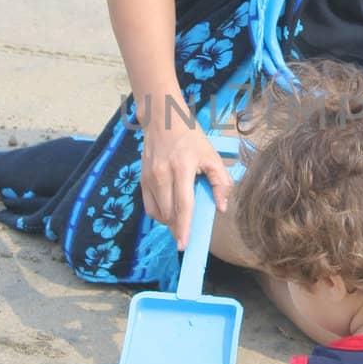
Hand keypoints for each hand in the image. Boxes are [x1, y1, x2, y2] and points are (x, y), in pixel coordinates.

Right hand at [139, 114, 233, 247]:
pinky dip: (160, 214)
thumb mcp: (211, 155)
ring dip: (170, 221)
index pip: (183, 205)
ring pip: (158, 213)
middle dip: (178, 228)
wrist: (162, 119)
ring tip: (181, 218)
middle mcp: (162, 174)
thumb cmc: (190, 137)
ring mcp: (149, 177)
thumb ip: (220, 182)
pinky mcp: (142, 179)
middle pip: (169, 213)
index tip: (184, 244)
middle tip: (188, 233)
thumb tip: (221, 208)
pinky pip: (149, 207)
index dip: (184, 227)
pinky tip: (170, 210)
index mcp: (182, 168)